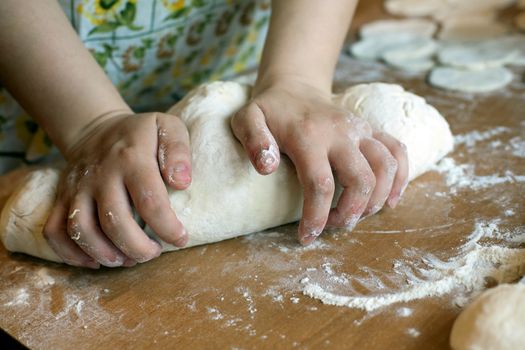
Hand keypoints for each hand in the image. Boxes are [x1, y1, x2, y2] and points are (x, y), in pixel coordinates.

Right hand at [43, 111, 190, 267]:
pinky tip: (96, 261)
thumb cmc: (141, 135)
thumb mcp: (167, 128)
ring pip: (81, 230)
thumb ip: (178, 151)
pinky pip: (55, 231)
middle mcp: (101, 175)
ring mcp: (77, 188)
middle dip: (138, 248)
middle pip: (114, 222)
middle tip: (154, 253)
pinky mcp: (61, 198)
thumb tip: (182, 182)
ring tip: (128, 260)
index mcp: (132, 159)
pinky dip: (72, 254)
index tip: (180, 239)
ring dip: (106, 254)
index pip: (150, 201)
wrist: (96, 129)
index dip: (167, 227)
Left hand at [231, 79, 408, 244]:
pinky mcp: (372, 130)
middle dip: (350, 213)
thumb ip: (253, 140)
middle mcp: (341, 132)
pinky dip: (401, 178)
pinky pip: (398, 151)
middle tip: (332, 226)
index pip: (321, 184)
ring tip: (354, 216)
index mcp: (309, 135)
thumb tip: (266, 169)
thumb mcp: (246, 119)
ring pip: (386, 167)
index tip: (307, 237)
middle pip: (361, 180)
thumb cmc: (269, 111)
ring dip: (375, 200)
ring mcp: (361, 129)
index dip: (316, 217)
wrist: (294, 87)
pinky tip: (389, 200)